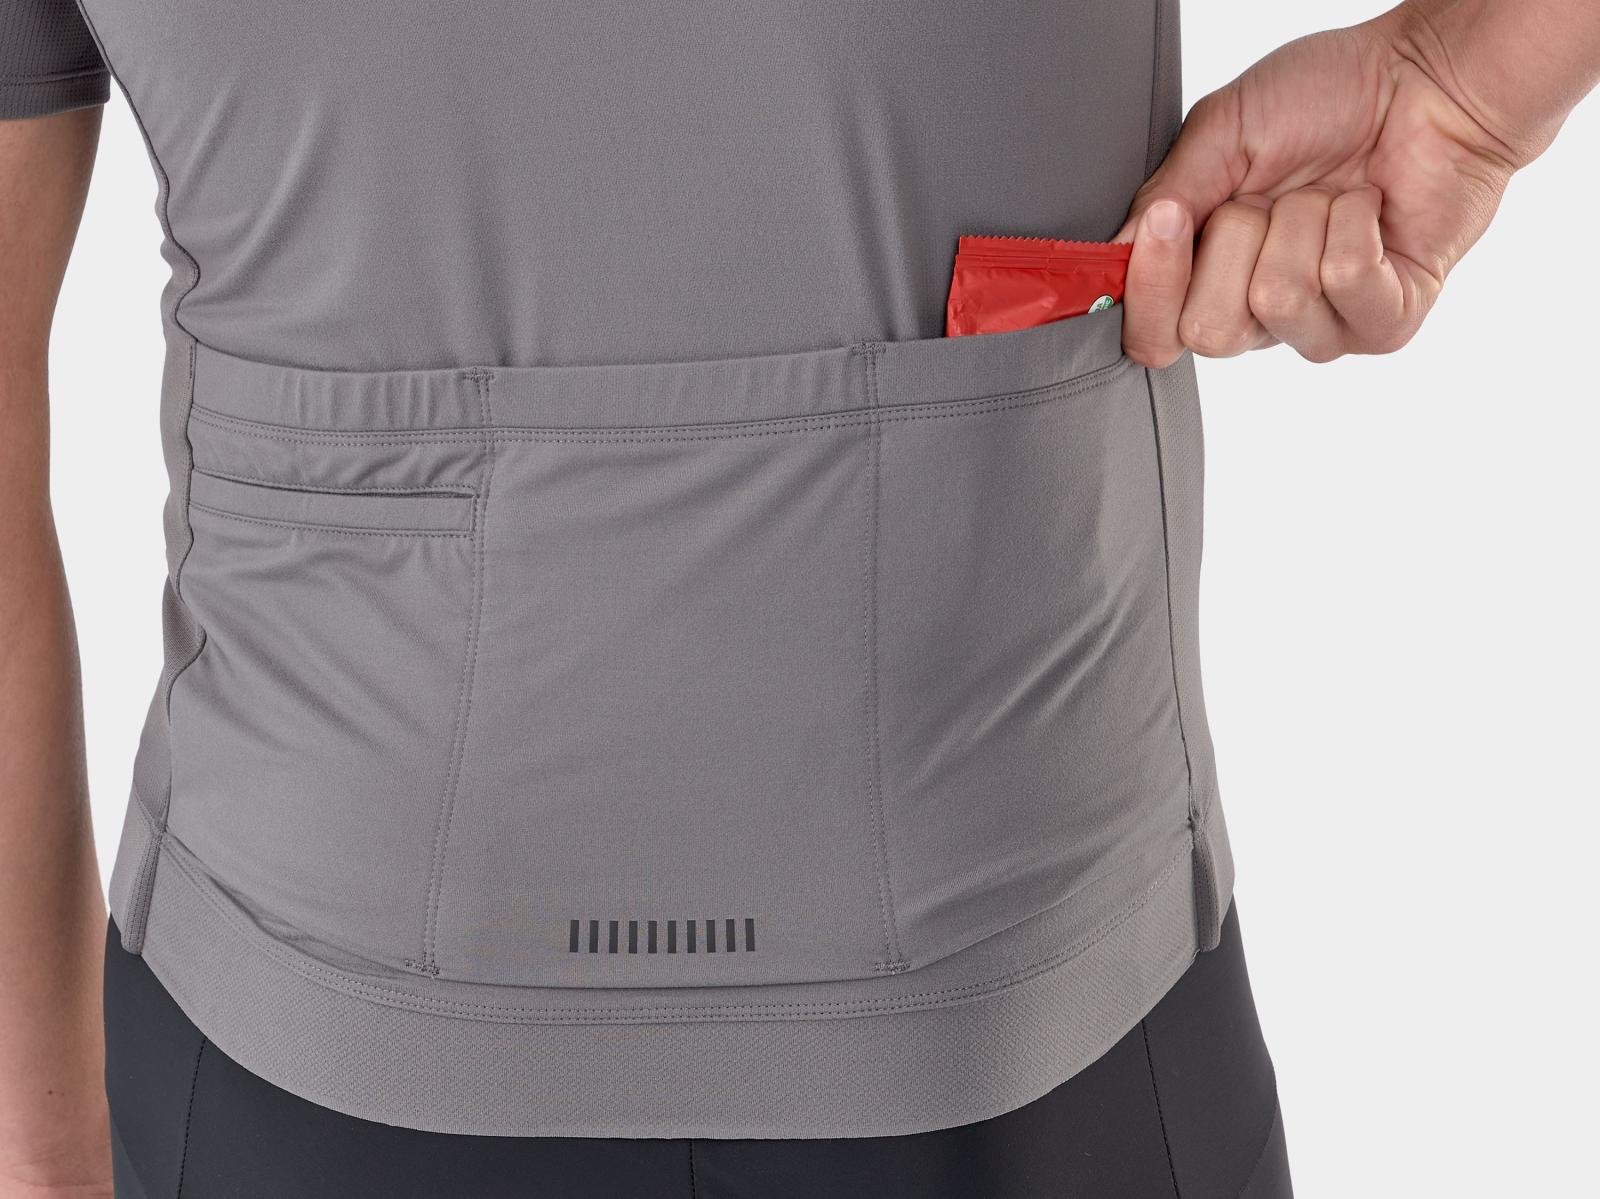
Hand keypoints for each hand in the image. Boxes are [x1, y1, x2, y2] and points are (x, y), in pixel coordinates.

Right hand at [1118, 10, 1524, 366]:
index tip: (1171, 219)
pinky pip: (1345, 281)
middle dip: (1236, 241)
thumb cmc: (1330, 98)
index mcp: (1207, 279)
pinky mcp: (1385, 323)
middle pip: (1209, 329)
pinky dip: (1355, 223)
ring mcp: (1322, 326)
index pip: (1152, 338)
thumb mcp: (1219, 134)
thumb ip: (1159, 202)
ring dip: (1301, 224)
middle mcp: (1258, 314)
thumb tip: (1114, 258)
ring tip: (1327, 195)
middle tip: (1270, 199)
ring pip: (1277, 300)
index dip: (1152, 288)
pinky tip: (1368, 208)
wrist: (1429, 78)